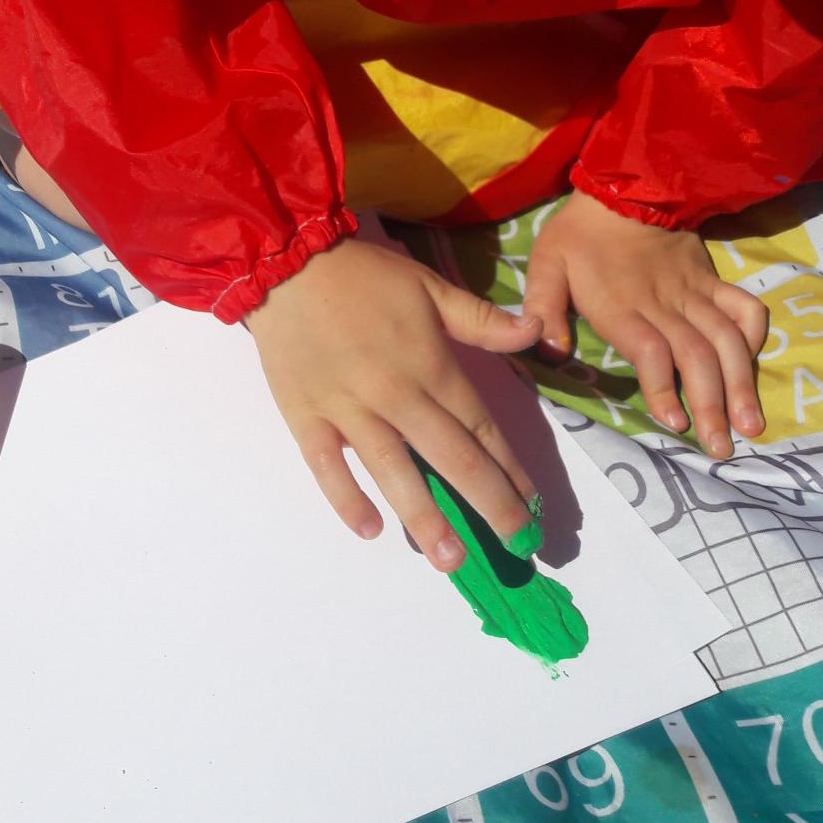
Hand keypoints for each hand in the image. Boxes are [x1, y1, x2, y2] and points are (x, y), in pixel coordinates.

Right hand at [244, 240, 542, 571]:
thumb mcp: (430, 286)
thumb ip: (482, 319)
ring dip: (424, 517)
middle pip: (450, 458)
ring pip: (393, 471)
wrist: (286, 262)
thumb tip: (536, 330)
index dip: (510, 469)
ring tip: (450, 559)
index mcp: (431, 365)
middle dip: (488, 504)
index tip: (532, 506)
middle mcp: (396, 394)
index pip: (480, 427)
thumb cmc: (363, 275)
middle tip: (514, 546)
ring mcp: (348, 409)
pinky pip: (327, 466)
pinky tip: (370, 529)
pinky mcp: (305, 416)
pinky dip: (347, 498)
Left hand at [522, 189, 767, 457]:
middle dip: (711, 405)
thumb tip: (550, 351)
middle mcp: (665, 302)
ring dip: (740, 384)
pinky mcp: (712, 280)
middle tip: (720, 449)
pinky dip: (754, 337)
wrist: (626, 185)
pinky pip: (743, 308)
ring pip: (727, 340)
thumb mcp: (546, 262)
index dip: (664, 387)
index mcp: (622, 303)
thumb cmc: (580, 233)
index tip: (674, 422)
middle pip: (696, 356)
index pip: (651, 350)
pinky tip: (751, 366)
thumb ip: (543, 305)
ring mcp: (694, 291)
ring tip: (749, 426)